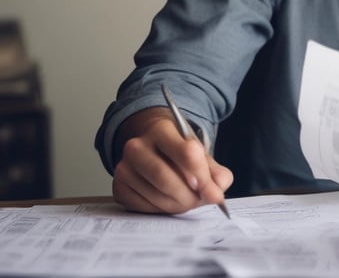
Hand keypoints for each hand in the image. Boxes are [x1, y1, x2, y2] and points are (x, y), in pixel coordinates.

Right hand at [112, 108, 232, 213]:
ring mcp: (124, 167)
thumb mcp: (202, 155)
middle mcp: (137, 145)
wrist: (154, 148)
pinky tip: (169, 200)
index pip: (186, 151)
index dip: (201, 175)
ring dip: (178, 205)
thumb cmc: (181, 152)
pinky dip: (162, 209)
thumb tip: (218, 190)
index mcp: (162, 129)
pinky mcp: (119, 187)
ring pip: (156, 195)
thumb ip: (216, 172)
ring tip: (188, 199)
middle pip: (165, 177)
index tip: (212, 190)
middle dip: (189, 195)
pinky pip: (144, 207)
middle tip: (201, 200)